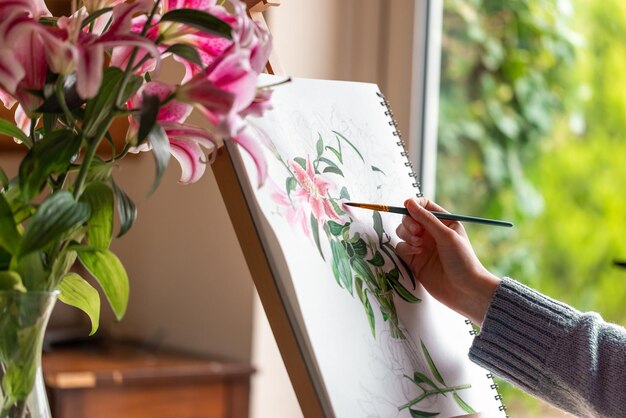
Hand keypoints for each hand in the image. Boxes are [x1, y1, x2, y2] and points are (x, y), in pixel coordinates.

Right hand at [395, 197, 500, 324]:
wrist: (465, 291)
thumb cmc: (462, 261)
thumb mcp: (446, 235)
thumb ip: (426, 219)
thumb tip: (409, 202)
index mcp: (443, 222)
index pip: (424, 205)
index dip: (414, 204)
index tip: (408, 207)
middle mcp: (431, 232)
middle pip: (409, 218)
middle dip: (409, 222)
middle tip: (417, 233)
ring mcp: (421, 246)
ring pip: (402, 232)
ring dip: (407, 235)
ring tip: (419, 246)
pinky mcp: (414, 261)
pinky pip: (400, 248)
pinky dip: (405, 248)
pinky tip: (417, 254)